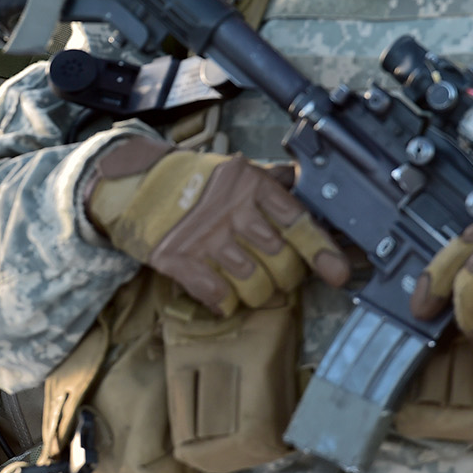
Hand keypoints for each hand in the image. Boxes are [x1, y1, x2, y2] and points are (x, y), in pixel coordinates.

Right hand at [87, 136, 347, 316]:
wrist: (133, 184)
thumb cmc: (190, 180)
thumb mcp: (235, 169)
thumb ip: (273, 180)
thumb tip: (309, 183)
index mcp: (250, 185)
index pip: (297, 221)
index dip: (322, 250)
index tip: (339, 272)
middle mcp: (232, 211)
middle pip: (280, 261)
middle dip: (287, 277)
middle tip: (281, 275)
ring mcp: (205, 237)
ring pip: (254, 283)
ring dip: (259, 293)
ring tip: (255, 287)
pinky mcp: (179, 260)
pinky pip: (218, 295)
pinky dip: (226, 303)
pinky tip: (224, 297)